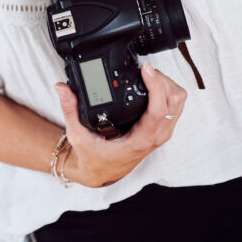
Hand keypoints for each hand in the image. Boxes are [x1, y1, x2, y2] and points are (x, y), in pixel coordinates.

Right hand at [55, 62, 186, 187]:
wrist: (100, 172)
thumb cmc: (93, 157)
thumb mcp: (77, 134)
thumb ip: (69, 108)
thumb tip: (62, 87)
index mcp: (139, 140)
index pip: (158, 110)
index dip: (155, 86)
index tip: (145, 69)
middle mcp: (155, 137)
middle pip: (175, 101)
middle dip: (162, 81)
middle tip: (144, 71)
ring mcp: (161, 134)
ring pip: (179, 102)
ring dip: (167, 85)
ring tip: (148, 75)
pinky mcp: (162, 130)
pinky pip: (175, 107)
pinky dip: (167, 92)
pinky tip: (152, 86)